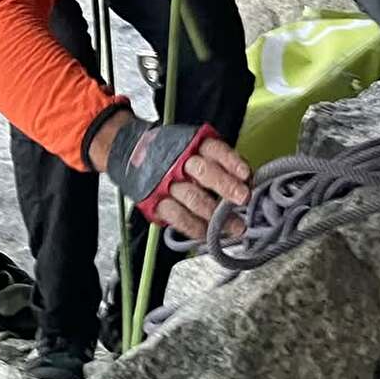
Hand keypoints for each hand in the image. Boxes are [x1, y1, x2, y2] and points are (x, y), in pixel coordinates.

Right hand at [99, 114, 251, 239]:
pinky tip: (209, 235)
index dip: (231, 161)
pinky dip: (195, 228)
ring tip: (235, 227)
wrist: (132, 152)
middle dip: (225, 185)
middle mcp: (179, 160)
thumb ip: (219, 162)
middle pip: (204, 171)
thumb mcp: (195, 147)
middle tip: (243, 198)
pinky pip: (177, 217)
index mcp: (192, 144)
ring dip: (215, 214)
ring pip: (192, 197)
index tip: (246, 174)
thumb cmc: (175, 153)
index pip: (215, 149)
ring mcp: (165, 181)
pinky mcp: (155, 201)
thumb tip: (247, 182)